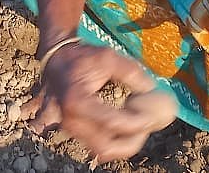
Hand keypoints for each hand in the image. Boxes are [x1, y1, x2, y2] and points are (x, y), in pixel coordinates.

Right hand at [22, 43, 175, 161]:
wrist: (57, 60)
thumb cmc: (83, 57)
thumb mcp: (108, 58)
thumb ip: (131, 72)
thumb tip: (151, 89)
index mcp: (77, 101)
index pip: (111, 122)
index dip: (135, 122)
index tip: (152, 117)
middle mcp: (71, 121)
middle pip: (106, 147)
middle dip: (131, 142)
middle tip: (147, 127)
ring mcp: (71, 130)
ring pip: (102, 151)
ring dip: (124, 143)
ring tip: (139, 125)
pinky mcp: (74, 132)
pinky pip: (98, 146)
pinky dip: (115, 141)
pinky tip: (127, 126)